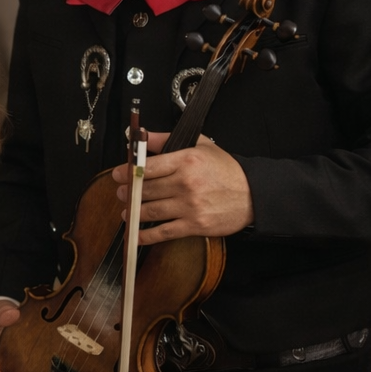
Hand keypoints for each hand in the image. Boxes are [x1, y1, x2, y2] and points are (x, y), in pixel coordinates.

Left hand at [112, 131, 253, 242]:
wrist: (253, 194)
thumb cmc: (226, 169)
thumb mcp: (200, 145)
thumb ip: (167, 139)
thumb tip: (141, 136)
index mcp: (186, 161)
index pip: (148, 167)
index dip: (127, 172)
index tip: (117, 174)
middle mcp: (186, 184)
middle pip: (145, 190)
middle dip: (128, 193)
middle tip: (122, 193)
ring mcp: (190, 206)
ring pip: (150, 211)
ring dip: (133, 212)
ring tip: (127, 211)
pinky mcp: (195, 225)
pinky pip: (163, 232)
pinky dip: (146, 235)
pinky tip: (135, 234)